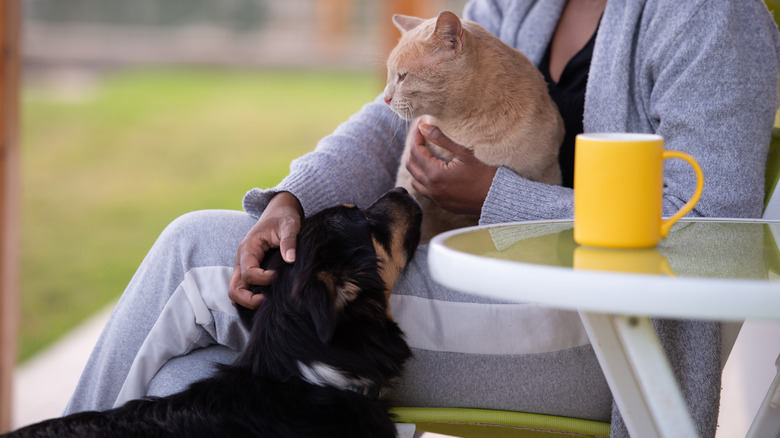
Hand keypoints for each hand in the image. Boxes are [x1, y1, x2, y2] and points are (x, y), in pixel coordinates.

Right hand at [228, 191, 302, 308]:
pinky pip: (243, 290)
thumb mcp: (290, 225)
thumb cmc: (283, 219)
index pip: (249, 273)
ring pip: (236, 292)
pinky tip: (267, 299)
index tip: (279, 275)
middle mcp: (240, 260)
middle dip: (250, 300)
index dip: (264, 280)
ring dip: (248, 302)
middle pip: (234, 289)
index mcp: (248, 248)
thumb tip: (291, 259)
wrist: (278, 213)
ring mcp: (242, 268)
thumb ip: (289, 241)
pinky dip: (250, 299)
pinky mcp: (248, 272)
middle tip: (269, 300)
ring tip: (268, 301)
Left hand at [406, 122, 496, 214]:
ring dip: (417, 166)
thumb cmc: (485, 173)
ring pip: (415, 180)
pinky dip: (424, 179)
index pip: (416, 151)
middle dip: (414, 149)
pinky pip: (425, 191)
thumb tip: (423, 127)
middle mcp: (432, 189)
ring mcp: (437, 198)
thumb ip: (441, 139)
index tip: (421, 125)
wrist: (498, 198)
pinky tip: (433, 171)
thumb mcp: (464, 152)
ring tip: (425, 153)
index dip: (417, 136)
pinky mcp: (443, 204)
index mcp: (435, 174)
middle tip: (421, 137)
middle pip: (411, 165)